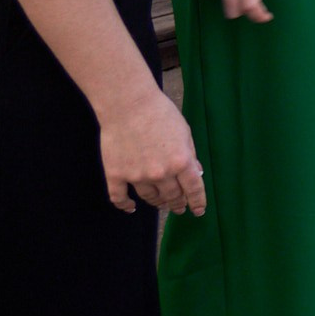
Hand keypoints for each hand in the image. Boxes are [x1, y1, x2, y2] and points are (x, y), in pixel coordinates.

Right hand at [99, 86, 204, 215]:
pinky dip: (125, 205)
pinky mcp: (116, 175)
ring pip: (150, 197)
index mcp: (181, 162)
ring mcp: (136, 176)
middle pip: (172, 196)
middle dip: (177, 203)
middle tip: (179, 207)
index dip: (198, 202)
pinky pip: (120, 198)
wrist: (128, 104)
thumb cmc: (160, 113)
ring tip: (161, 203)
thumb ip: (190, 154)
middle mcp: (160, 173)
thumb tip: (196, 173)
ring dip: (157, 202)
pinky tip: (131, 208)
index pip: (193, 189)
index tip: (198, 211)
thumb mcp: (185, 132)